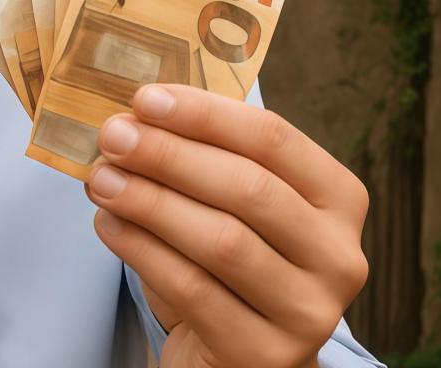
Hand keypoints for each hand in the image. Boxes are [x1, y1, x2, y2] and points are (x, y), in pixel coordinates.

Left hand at [84, 84, 369, 367]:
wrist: (240, 358)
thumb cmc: (230, 266)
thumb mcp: (232, 206)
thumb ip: (203, 157)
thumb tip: (134, 113)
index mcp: (339, 199)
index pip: (274, 139)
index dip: (204, 114)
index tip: (143, 99)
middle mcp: (339, 256)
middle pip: (248, 188)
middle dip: (169, 155)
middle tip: (112, 136)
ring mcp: (309, 311)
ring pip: (222, 240)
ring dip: (150, 202)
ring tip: (101, 180)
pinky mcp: (266, 353)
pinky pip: (194, 289)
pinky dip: (142, 250)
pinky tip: (107, 224)